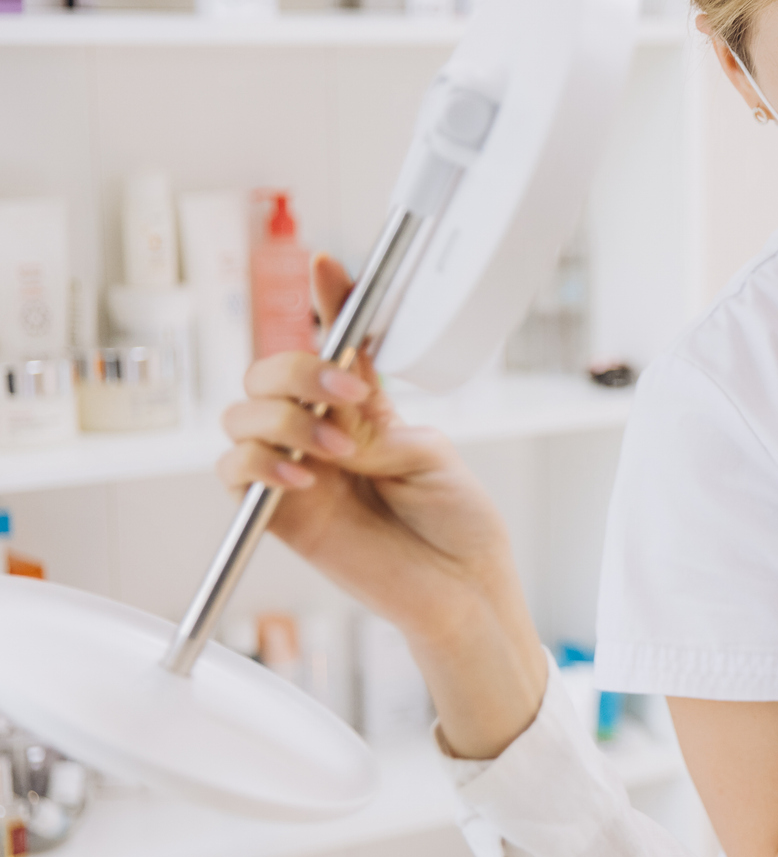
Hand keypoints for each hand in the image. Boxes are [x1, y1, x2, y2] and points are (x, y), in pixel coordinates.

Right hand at [216, 254, 545, 755]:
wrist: (462, 589)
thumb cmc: (459, 525)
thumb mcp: (428, 452)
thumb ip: (375, 420)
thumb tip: (338, 390)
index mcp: (364, 414)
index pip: (332, 348)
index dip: (326, 304)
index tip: (330, 267)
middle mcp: (323, 436)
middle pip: (269, 373)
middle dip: (299, 368)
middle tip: (350, 396)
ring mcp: (297, 471)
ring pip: (242, 415)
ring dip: (283, 419)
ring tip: (338, 451)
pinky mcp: (280, 515)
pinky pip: (235, 473)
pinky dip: (259, 464)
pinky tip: (303, 477)